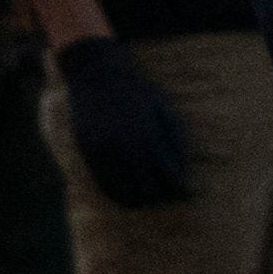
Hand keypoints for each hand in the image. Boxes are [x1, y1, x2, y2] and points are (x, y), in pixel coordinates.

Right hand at [55, 35, 191, 208]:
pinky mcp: (87, 151)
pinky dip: (117, 193)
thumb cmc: (138, 92)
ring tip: (148, 199)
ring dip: (138, 200)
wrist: (97, 73)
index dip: (180, 191)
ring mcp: (103, 151)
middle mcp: (126, 148)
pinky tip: (126, 193)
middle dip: (161, 198)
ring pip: (123, 193)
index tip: (185, 195)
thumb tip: (182, 173)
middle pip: (148, 191)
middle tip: (168, 198)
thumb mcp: (164, 111)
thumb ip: (174, 142)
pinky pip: (103, 184)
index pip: (170, 179)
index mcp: (151, 138)